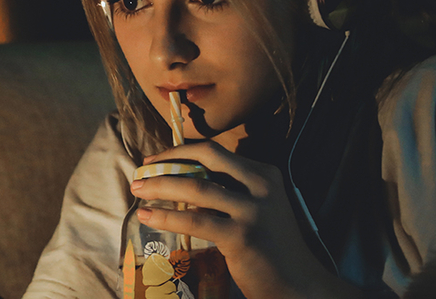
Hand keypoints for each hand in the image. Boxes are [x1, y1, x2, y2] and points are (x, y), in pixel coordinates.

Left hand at [131, 141, 362, 298]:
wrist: (298, 283)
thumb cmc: (271, 246)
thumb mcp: (257, 207)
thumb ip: (229, 190)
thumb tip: (181, 180)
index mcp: (264, 174)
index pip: (214, 152)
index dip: (180, 152)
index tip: (155, 160)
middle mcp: (261, 186)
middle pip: (205, 159)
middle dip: (167, 162)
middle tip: (140, 172)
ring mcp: (252, 211)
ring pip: (195, 189)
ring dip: (159, 186)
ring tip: (137, 191)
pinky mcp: (241, 237)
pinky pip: (194, 221)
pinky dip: (166, 217)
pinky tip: (148, 216)